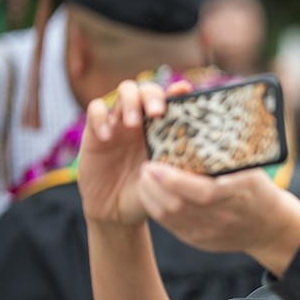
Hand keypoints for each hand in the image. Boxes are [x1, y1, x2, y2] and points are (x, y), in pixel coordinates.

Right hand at [78, 80, 188, 225]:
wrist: (117, 211)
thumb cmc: (148, 193)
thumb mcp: (168, 178)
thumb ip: (181, 163)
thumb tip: (203, 153)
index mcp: (162, 128)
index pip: (170, 99)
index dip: (176, 91)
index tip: (184, 91)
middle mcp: (142, 119)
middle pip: (147, 88)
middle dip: (152, 95)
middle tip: (157, 113)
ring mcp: (119, 122)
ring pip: (124, 91)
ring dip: (130, 102)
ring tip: (133, 124)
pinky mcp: (95, 131)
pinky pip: (95, 109)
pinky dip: (100, 116)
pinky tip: (107, 136)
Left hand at [135, 162, 299, 273]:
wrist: (271, 227)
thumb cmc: (259, 189)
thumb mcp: (252, 168)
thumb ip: (226, 154)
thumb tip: (196, 126)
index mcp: (240, 193)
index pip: (202, 191)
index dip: (173, 179)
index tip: (155, 163)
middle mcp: (224, 216)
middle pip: (178, 205)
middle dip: (154, 186)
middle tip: (145, 167)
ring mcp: (211, 232)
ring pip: (170, 217)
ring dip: (151, 197)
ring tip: (145, 179)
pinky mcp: (201, 241)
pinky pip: (172, 226)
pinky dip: (157, 209)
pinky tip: (153, 195)